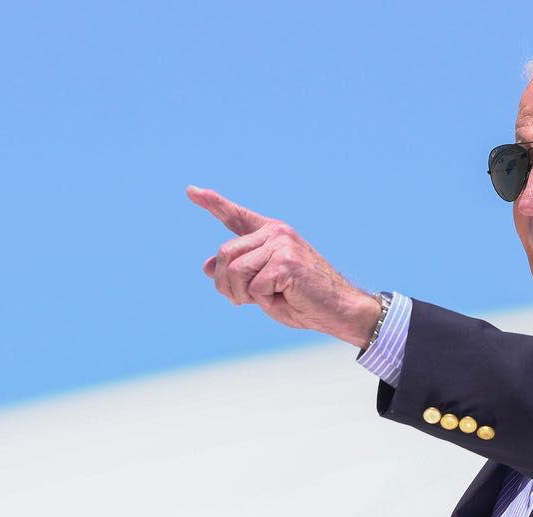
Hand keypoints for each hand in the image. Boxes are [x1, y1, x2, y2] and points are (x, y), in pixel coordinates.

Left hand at [187, 185, 379, 347]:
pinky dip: (264, 301)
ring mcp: (282, 244)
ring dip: (244, 295)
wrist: (340, 310)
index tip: (192, 191)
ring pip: (234, 271)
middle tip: (246, 301)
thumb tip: (206, 266)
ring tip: (269, 299)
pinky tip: (286, 298)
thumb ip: (239, 273)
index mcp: (272, 234)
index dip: (213, 203)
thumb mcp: (263, 287)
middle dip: (227, 285)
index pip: (236, 217)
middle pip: (224, 254)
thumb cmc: (304, 301)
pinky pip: (255, 287)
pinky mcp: (286, 262)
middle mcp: (276, 233)